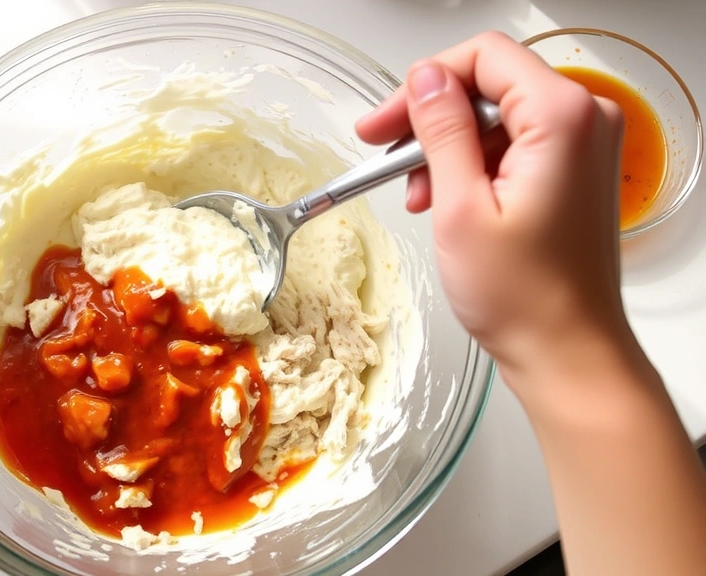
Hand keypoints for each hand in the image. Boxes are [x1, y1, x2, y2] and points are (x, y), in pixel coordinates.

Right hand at [355, 32, 628, 392]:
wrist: (567, 351)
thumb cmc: (523, 296)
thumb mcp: (459, 206)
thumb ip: (441, 131)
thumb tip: (425, 79)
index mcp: (562, 117)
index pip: (484, 57)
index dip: (424, 83)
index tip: (384, 121)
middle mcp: (585, 121)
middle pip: (489, 83)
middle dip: (431, 119)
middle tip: (384, 150)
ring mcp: (583, 147)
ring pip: (496, 117)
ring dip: (447, 149)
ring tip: (419, 196)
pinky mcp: (573, 172)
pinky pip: (513, 146)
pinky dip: (472, 167)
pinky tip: (445, 202)